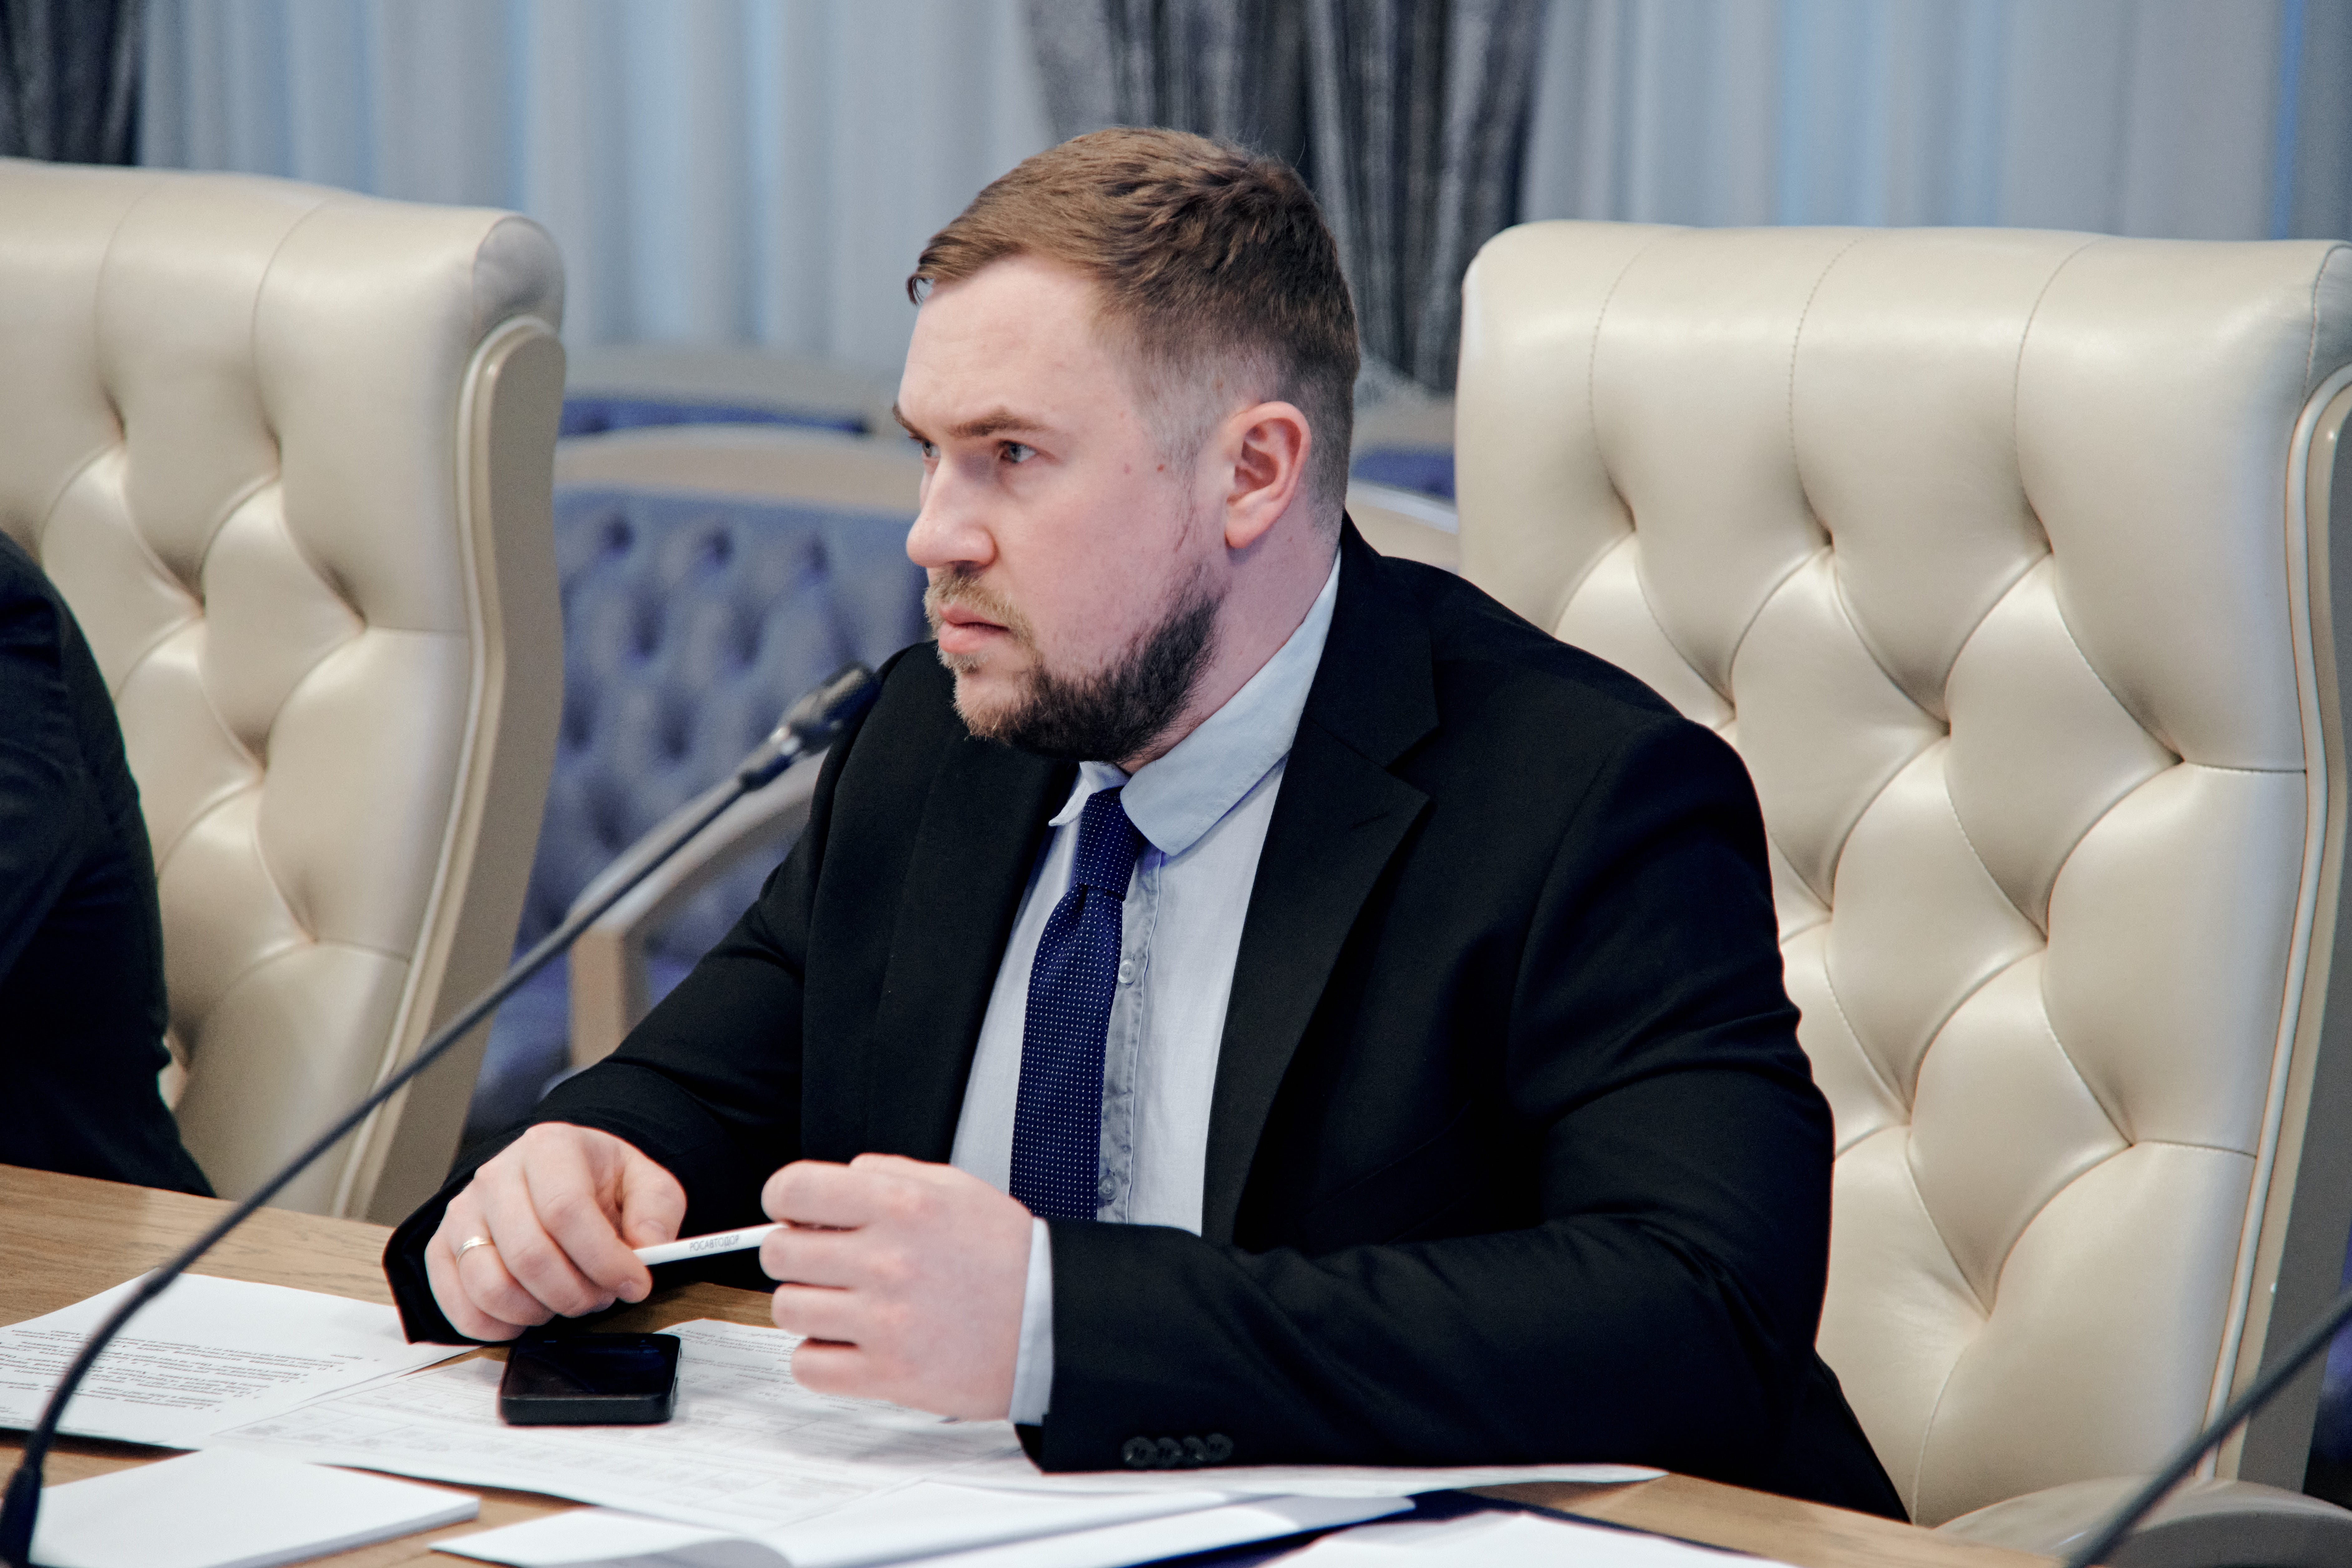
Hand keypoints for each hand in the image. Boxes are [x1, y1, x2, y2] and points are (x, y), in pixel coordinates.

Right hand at [425, 1123, 686, 1340]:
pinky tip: (530, 1315)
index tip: (634, 1283)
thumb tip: (647, 1251)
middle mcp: (496, 1176)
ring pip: (490, 1286)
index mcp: (549, 1148)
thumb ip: (656, 1214)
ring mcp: (463, 1213)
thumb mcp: (647, 1185)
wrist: (556, 1178)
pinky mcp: (441, 1249)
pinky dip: (498, 1327)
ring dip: (538, 1312)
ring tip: (567, 1301)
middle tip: (601, 1297)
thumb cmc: (599, 1183)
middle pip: (529, 1255)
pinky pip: (460, 1306)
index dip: (604, 1259)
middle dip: (575, 1293)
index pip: (567, 1210)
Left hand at [760, 1154, 1031, 1418]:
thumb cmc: (1007, 1259)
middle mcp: (888, 1259)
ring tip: (843, 1305)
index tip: (792, 1212)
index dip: (783, 1199)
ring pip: (787, 1308)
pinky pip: (807, 1365)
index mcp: (902, 1205)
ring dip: (808, 1306)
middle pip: (779, 1252)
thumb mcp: (956, 1189)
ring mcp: (884, 1320)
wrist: (1049, 1324)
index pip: (794, 1188)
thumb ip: (890, 1173)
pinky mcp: (886, 1374)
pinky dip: (818, 1356)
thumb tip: (838, 1179)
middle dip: (795, 1254)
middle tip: (824, 1262)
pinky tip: (848, 1343)